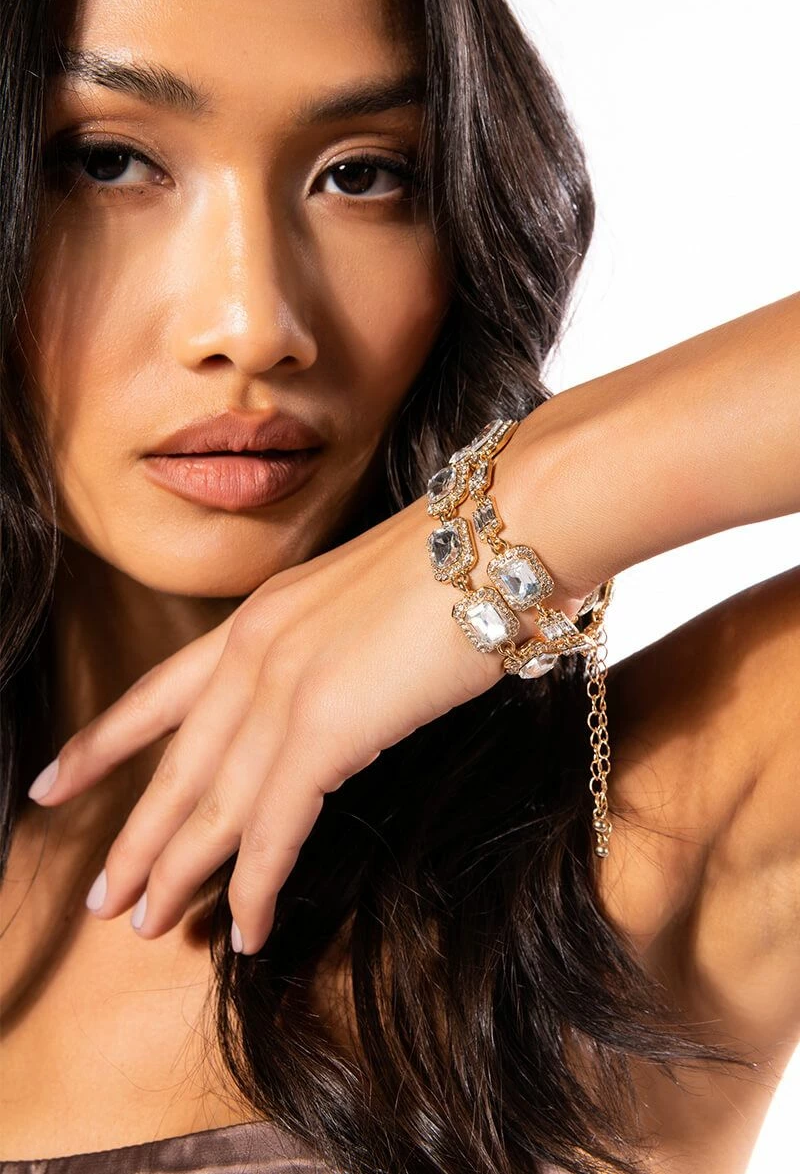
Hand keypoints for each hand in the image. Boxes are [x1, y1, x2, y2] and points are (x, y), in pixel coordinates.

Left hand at [28, 470, 580, 955]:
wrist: (502, 532)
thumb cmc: (462, 559)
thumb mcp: (369, 601)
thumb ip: (333, 649)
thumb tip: (338, 701)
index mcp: (260, 616)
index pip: (158, 692)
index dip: (102, 745)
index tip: (56, 781)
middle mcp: (253, 651)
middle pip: (176, 763)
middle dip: (135, 836)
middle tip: (104, 895)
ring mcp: (282, 687)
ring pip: (210, 805)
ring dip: (177, 872)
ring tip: (146, 925)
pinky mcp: (322, 727)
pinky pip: (273, 829)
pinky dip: (256, 886)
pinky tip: (246, 931)